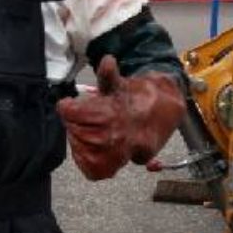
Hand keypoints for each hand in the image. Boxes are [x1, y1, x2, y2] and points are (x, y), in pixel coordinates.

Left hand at [56, 55, 184, 180]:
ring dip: (79, 143)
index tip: (66, 106)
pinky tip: (88, 151)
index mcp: (111, 111)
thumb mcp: (120, 83)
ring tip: (84, 134)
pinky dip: (89, 164)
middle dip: (73, 125)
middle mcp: (116, 132)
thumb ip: (108, 74)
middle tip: (77, 120)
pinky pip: (97, 171)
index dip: (66, 108)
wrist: (166, 108)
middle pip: (76, 133)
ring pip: (84, 152)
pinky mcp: (125, 161)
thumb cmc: (138, 96)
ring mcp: (122, 149)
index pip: (72, 113)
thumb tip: (106, 61)